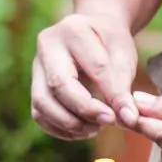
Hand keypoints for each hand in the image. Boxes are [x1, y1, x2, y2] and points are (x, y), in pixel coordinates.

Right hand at [30, 12, 141, 139]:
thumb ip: (123, 86)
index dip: (111, 94)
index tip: (126, 115)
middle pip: (58, 85)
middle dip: (84, 109)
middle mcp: (47, 47)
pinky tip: (81, 130)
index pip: (94, 67)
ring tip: (94, 128)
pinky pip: (38, 114)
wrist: (90, 31)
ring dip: (69, 123)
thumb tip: (128, 119)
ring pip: (42, 103)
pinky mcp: (33, 86)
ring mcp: (35, 67)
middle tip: (108, 122)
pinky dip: (59, 128)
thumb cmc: (109, 42)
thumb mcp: (123, 55)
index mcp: (74, 31)